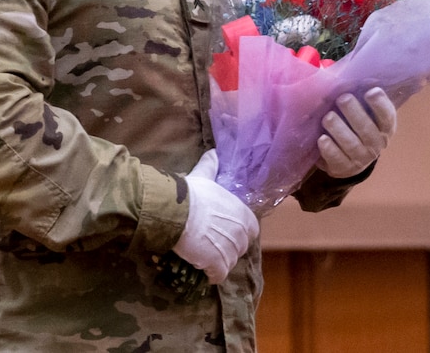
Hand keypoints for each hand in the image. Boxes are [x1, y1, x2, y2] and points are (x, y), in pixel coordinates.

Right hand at [173, 149, 258, 283]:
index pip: (251, 229)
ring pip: (230, 262)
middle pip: (240, 247)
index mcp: (243, 213)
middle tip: (212, 245)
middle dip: (228, 248)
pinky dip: (212, 276)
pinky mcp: (218, 264)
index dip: (239, 232)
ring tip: (205, 258)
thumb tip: (213, 153)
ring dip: (219, 262)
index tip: (225, 232)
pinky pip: (219, 275)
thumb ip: (211, 166)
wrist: (177, 212)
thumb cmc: (191, 193)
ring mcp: (231, 250)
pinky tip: (204, 273)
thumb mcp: (204, 176)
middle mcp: (242, 233)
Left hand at [316, 87, 396, 177]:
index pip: (387, 116)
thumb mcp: (363, 112)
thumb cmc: (356, 126)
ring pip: (351, 144)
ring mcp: (361, 158)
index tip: (371, 91)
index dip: (380, 104)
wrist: (350, 158)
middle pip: (367, 129)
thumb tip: (344, 76)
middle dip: (354, 113)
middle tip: (343, 98)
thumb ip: (359, 97)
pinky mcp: (344, 168)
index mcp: (385, 128)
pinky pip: (337, 159)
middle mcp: (376, 144)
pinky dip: (329, 149)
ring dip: (339, 129)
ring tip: (328, 117)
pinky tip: (322, 139)